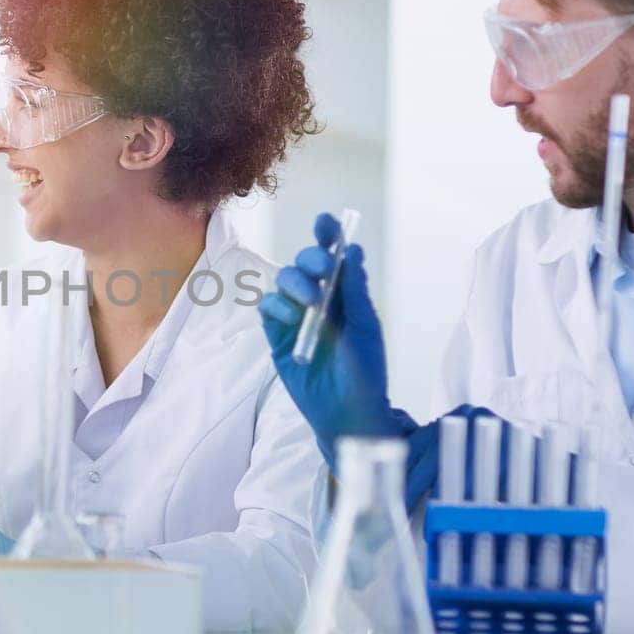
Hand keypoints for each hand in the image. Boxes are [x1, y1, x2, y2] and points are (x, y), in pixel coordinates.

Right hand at [260, 212, 406, 463]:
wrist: (346, 411)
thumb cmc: (364, 371)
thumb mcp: (365, 328)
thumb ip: (355, 290)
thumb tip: (353, 250)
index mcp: (344, 294)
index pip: (333, 257)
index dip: (327, 236)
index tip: (325, 221)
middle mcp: (318, 300)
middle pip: (305, 264)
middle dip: (311, 259)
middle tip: (323, 269)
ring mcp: (296, 316)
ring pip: (283, 281)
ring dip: (296, 283)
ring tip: (311, 300)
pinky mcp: (278, 335)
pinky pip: (268, 308)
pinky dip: (277, 306)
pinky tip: (292, 318)